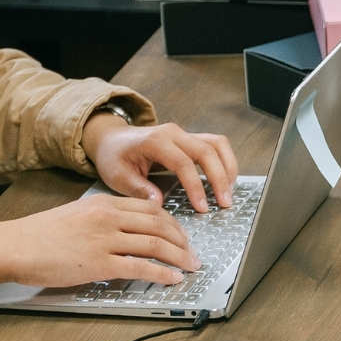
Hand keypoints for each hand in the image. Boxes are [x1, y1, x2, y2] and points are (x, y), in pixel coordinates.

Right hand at [0, 193, 200, 289]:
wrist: (13, 245)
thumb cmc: (37, 235)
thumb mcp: (74, 216)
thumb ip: (100, 221)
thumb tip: (122, 234)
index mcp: (102, 203)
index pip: (149, 209)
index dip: (172, 223)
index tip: (181, 235)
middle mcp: (107, 217)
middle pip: (159, 225)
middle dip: (181, 240)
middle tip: (193, 253)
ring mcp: (104, 239)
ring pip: (155, 244)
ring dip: (179, 257)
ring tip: (190, 267)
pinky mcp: (99, 263)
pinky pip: (140, 267)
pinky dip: (161, 274)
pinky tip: (172, 278)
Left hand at [86, 115, 238, 212]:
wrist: (110, 138)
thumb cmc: (113, 157)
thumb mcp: (118, 176)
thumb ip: (139, 189)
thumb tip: (159, 204)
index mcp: (154, 141)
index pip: (183, 163)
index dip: (195, 187)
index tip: (202, 207)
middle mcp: (172, 133)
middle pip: (206, 151)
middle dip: (219, 179)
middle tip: (225, 203)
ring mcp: (183, 133)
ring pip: (217, 143)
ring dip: (227, 167)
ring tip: (230, 191)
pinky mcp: (189, 138)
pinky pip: (214, 144)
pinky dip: (224, 160)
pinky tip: (226, 179)